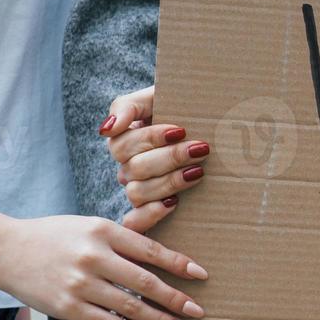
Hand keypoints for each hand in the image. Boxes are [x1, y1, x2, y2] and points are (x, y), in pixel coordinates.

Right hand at [0, 215, 207, 319]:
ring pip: (130, 307)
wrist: (5, 251)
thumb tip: (169, 230)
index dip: (180, 265)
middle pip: (146, 282)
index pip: (151, 250)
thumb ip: (127, 234)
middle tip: (199, 312)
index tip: (202, 277)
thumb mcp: (91, 225)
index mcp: (103, 231)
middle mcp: (93, 256)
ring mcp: (79, 284)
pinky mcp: (66, 307)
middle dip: (177, 300)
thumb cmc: (57, 236)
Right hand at [102, 86, 209, 231]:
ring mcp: (138, 190)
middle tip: (201, 149)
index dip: (151, 138)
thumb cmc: (184, 110)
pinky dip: (149, 215)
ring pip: (138, 193)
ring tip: (198, 172)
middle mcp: (128, 167)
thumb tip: (107, 129)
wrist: (212, 126)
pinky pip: (134, 222)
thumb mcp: (157, 97)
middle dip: (170, 158)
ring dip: (169, 182)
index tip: (181, 130)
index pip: (122, 145)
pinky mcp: (150, 212)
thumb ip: (128, 106)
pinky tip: (172, 204)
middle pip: (135, 169)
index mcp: (125, 141)